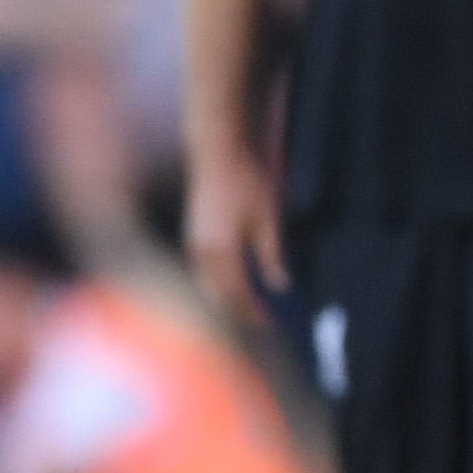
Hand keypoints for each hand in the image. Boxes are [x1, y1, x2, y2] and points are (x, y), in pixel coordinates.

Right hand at [185, 146, 285, 324]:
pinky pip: (204, 271)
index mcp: (220, 252)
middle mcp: (200, 254)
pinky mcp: (194, 235)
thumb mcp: (269, 218)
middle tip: (264, 321)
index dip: (255, 312)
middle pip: (218, 297)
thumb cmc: (248, 180)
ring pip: (208, 285)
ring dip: (228, 299)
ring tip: (253, 306)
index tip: (273, 323)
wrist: (220, 149)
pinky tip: (238, 282)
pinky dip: (220, 283)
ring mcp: (193, 244)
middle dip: (240, 312)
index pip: (237, 296)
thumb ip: (272, 255)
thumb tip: (280, 284)